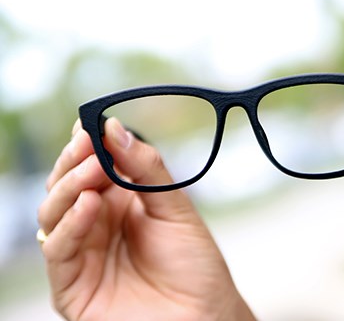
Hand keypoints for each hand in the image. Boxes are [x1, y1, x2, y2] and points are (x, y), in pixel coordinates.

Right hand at [38, 118, 253, 319]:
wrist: (205, 314)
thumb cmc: (194, 265)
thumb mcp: (175, 208)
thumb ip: (146, 170)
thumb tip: (114, 128)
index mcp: (119, 204)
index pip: (88, 168)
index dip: (85, 147)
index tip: (90, 127)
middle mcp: (95, 226)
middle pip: (66, 187)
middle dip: (74, 164)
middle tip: (88, 147)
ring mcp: (82, 254)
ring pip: (53, 214)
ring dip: (69, 189)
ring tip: (92, 174)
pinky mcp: (72, 285)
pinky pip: (58, 249)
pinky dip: (70, 224)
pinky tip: (89, 206)